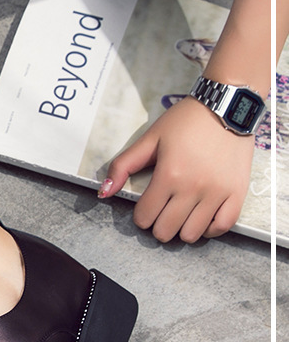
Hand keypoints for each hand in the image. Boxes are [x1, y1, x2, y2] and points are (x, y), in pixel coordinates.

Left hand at [99, 96, 254, 242]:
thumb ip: (123, 166)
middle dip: (158, 225)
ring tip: (181, 215)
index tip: (146, 207)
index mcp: (169, 175)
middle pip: (166, 230)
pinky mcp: (237, 193)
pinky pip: (223, 226)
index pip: (145, 217)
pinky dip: (210, 229)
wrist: (226, 107)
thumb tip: (103, 193)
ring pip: (192, 234)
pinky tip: (202, 218)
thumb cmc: (185, 121)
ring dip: (182, 229)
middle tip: (162, 212)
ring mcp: (217, 193)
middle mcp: (193, 188)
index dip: (141, 216)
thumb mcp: (149, 139)